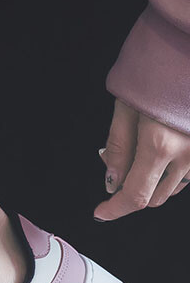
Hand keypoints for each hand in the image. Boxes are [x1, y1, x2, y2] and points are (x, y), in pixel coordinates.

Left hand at [96, 99, 189, 220]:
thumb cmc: (158, 70)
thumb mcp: (126, 107)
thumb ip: (117, 149)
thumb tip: (111, 182)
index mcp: (160, 145)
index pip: (135, 196)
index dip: (116, 209)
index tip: (101, 212)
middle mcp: (187, 153)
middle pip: (153, 197)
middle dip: (131, 190)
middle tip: (119, 165)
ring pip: (173, 188)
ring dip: (152, 182)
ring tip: (143, 151)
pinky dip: (172, 171)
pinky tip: (165, 148)